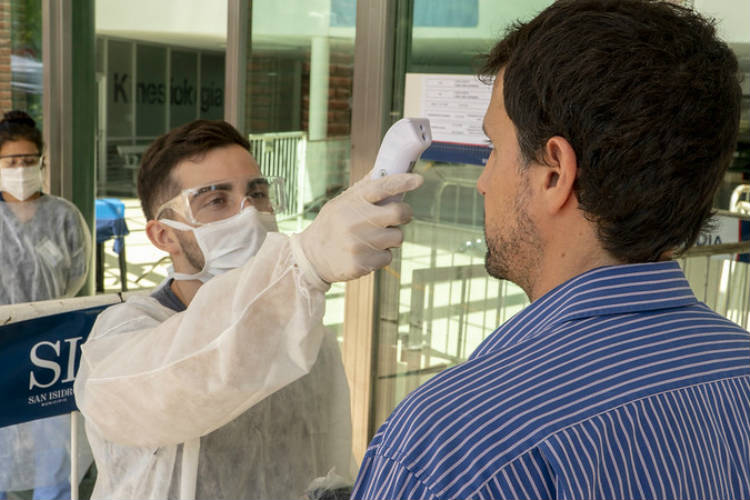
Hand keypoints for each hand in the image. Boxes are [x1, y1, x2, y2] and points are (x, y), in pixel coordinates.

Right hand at [295, 173, 422, 282]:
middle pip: (399, 213)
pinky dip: (382, 255)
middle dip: (405, 214)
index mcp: (352, 202)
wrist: (311, 257)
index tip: (418, 180)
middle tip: (400, 216)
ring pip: (397, 237)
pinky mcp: (362, 263)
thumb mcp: (341, 203)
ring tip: (374, 238)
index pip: (383, 187)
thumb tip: (385, 169)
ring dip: (391, 237)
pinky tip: (366, 253)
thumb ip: (363, 190)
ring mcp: (360, 243)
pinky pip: (388, 257)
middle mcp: (356, 221)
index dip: (403, 182)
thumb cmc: (331, 226)